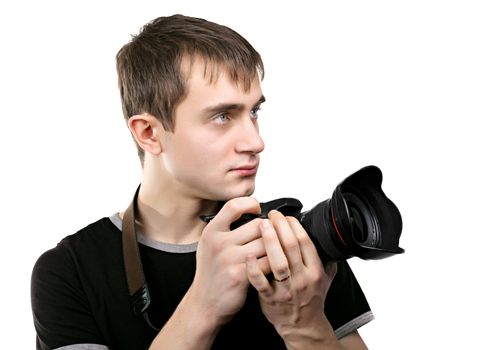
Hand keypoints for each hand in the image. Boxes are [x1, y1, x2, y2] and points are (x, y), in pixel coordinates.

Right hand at [188, 197, 268, 326]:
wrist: (205, 303)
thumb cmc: (211, 273)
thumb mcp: (209, 243)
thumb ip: (225, 227)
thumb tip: (250, 211)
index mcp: (212, 231)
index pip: (234, 205)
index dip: (250, 204)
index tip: (258, 210)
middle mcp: (219, 243)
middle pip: (258, 225)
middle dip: (269, 230)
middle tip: (271, 236)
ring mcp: (230, 259)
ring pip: (267, 243)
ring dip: (275, 248)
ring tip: (274, 252)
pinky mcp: (241, 276)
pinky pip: (268, 262)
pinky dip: (274, 264)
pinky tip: (272, 266)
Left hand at [245, 210, 337, 345]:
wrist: (302, 325)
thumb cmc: (311, 299)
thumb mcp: (326, 278)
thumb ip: (325, 258)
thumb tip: (326, 237)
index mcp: (314, 271)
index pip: (305, 241)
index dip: (294, 225)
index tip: (285, 216)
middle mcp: (302, 278)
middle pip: (291, 246)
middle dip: (280, 226)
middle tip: (272, 215)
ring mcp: (286, 289)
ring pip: (278, 261)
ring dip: (269, 240)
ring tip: (261, 225)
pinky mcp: (270, 298)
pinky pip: (261, 282)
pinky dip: (254, 268)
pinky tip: (248, 255)